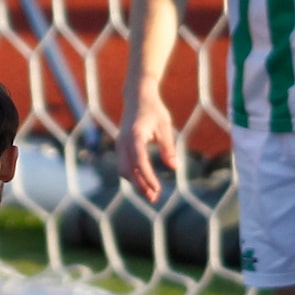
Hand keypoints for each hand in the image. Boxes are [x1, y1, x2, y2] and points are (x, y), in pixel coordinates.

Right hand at [116, 84, 178, 204]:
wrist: (137, 96)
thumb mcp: (165, 126)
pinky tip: (145, 183)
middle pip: (127, 170)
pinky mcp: (121, 147)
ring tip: (152, 195)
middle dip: (139, 185)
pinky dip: (133, 176)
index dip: (147, 177)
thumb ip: (168, 147)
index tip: (157, 189)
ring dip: (136, 183)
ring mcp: (119, 145)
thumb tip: (174, 168)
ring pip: (123, 170)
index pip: (139, 162)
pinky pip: (124, 165)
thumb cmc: (154, 109)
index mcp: (134, 135)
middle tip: (154, 198)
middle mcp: (123, 142)